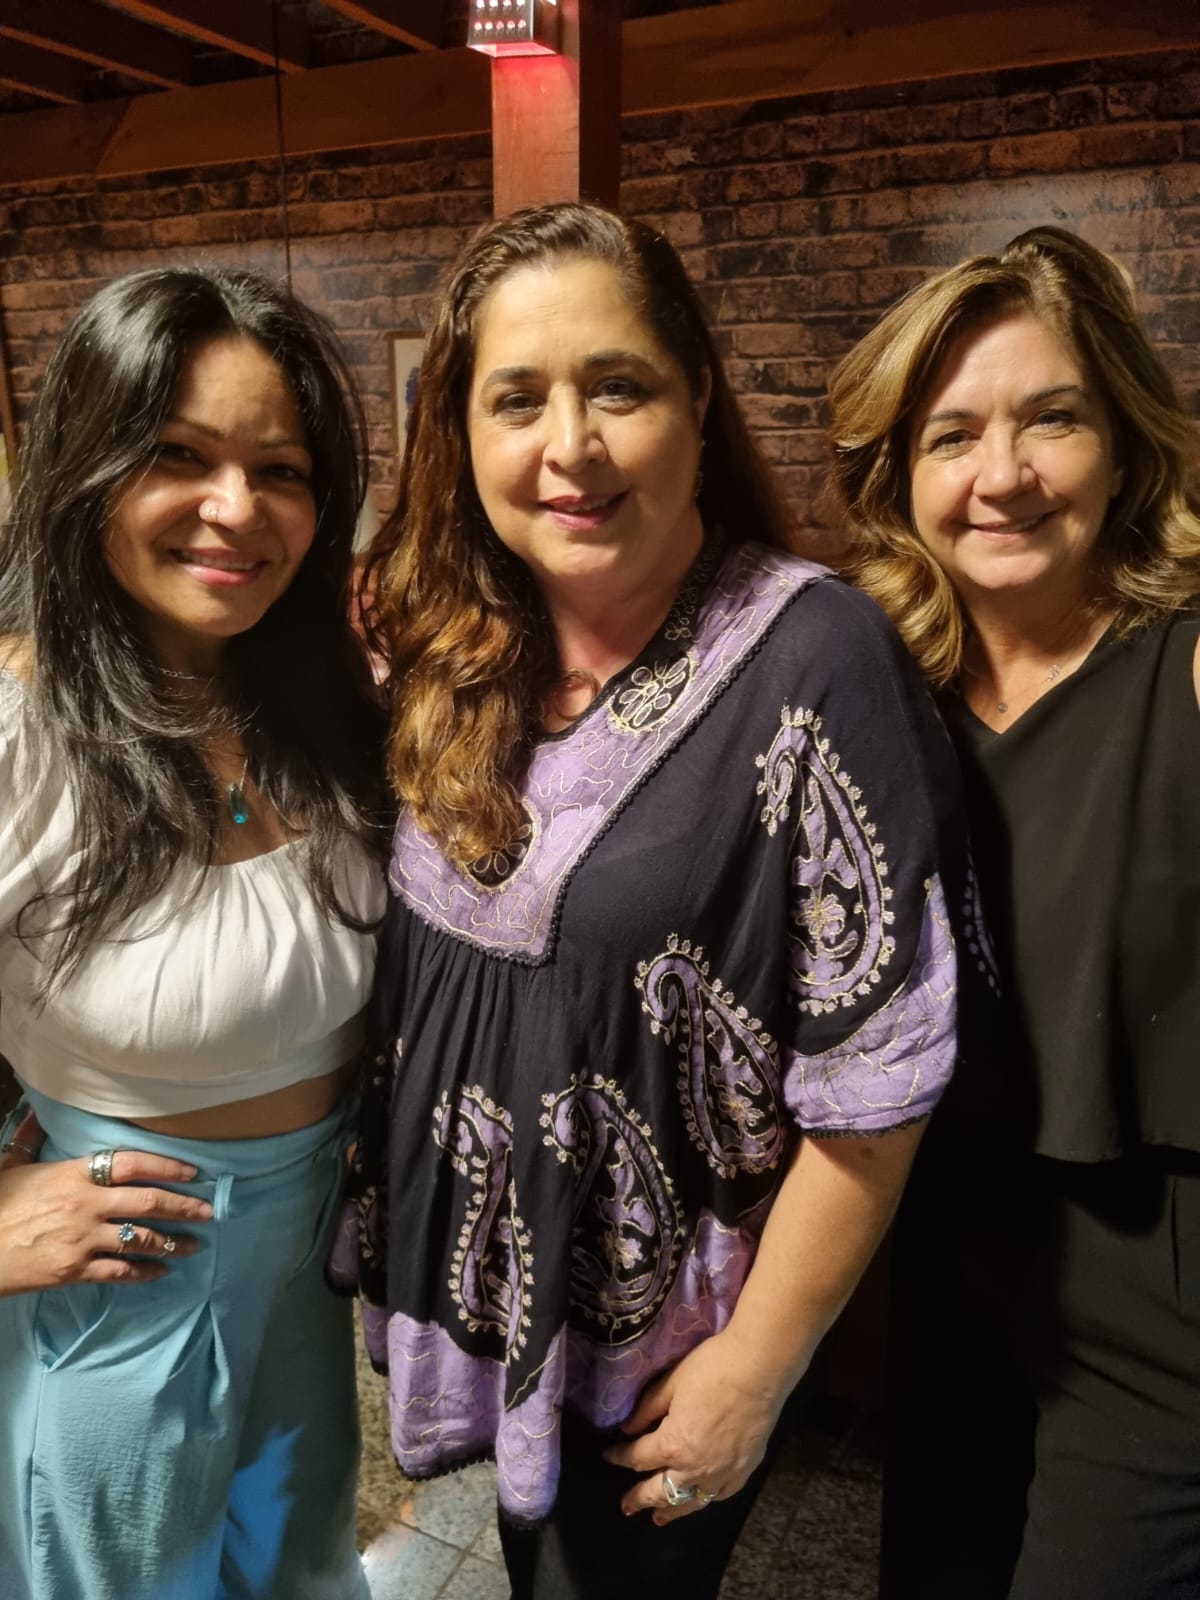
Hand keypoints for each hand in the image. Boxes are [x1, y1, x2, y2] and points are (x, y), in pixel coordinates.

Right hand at [0, 1117, 212, 1296]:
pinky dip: (144, 1272)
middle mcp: (85, 1205)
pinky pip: (120, 1273)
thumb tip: (35, 1111)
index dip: (166, 1166)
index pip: (132, 1163)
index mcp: (74, 1174)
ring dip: (171, 1241)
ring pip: (140, 1239)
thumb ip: (31, 1138)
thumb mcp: (12, 1165)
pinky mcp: (73, 1271)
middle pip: (148, 1202)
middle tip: (208, 1211)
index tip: (192, 1172)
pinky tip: (159, 1270)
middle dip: (183, 1206)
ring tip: (192, 1244)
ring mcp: (82, 1240)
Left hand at [603, 1327, 797, 1523]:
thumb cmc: (712, 1368)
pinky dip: (704, 1500)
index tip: (609, 1455)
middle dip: (639, 1498)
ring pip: (690, 1502)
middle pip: (660, 1490)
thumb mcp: (671, 1383)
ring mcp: (722, 1474)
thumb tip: (628, 1430)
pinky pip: (720, 1495)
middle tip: (626, 1506)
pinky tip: (698, 1499)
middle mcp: (695, 1468)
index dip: (620, 1456)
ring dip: (671, 1510)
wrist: (760, 1368)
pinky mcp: (744, 1470)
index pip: (638, 1457)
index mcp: (673, 1445)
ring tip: (657, 1518)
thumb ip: (647, 1409)